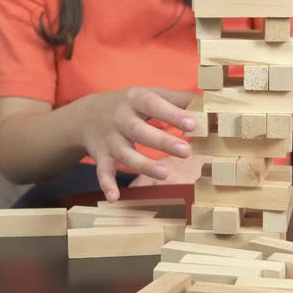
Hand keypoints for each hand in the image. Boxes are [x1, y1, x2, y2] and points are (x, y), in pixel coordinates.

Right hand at [73, 87, 195, 201]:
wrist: (85, 115)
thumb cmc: (129, 105)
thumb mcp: (149, 94)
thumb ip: (177, 99)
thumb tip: (207, 102)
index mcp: (135, 99)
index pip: (154, 105)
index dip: (172, 114)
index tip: (193, 124)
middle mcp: (120, 119)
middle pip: (140, 131)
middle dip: (163, 142)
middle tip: (186, 151)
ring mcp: (110, 139)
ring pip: (126, 154)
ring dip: (143, 165)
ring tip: (165, 174)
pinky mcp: (101, 157)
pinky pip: (103, 171)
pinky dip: (106, 184)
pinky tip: (115, 197)